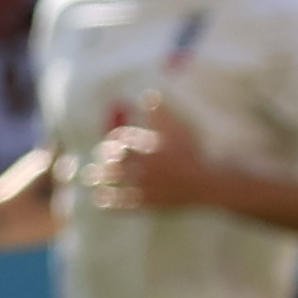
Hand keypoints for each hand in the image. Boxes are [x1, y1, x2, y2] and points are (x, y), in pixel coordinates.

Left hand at [90, 98, 224, 211]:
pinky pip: (124, 204)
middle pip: (116, 159)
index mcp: (151, 145)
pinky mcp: (149, 203)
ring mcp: (146, 185)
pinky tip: (99, 200)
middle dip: (105, 157)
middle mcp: (145, 165)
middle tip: (98, 157)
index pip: (124, 139)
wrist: (208, 183)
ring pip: (116, 180)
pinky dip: (109, 202)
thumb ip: (161, 112)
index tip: (111, 141)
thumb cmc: (193, 153)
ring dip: (100, 178)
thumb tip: (148, 94)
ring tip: (89, 176)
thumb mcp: (178, 129)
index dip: (115, 139)